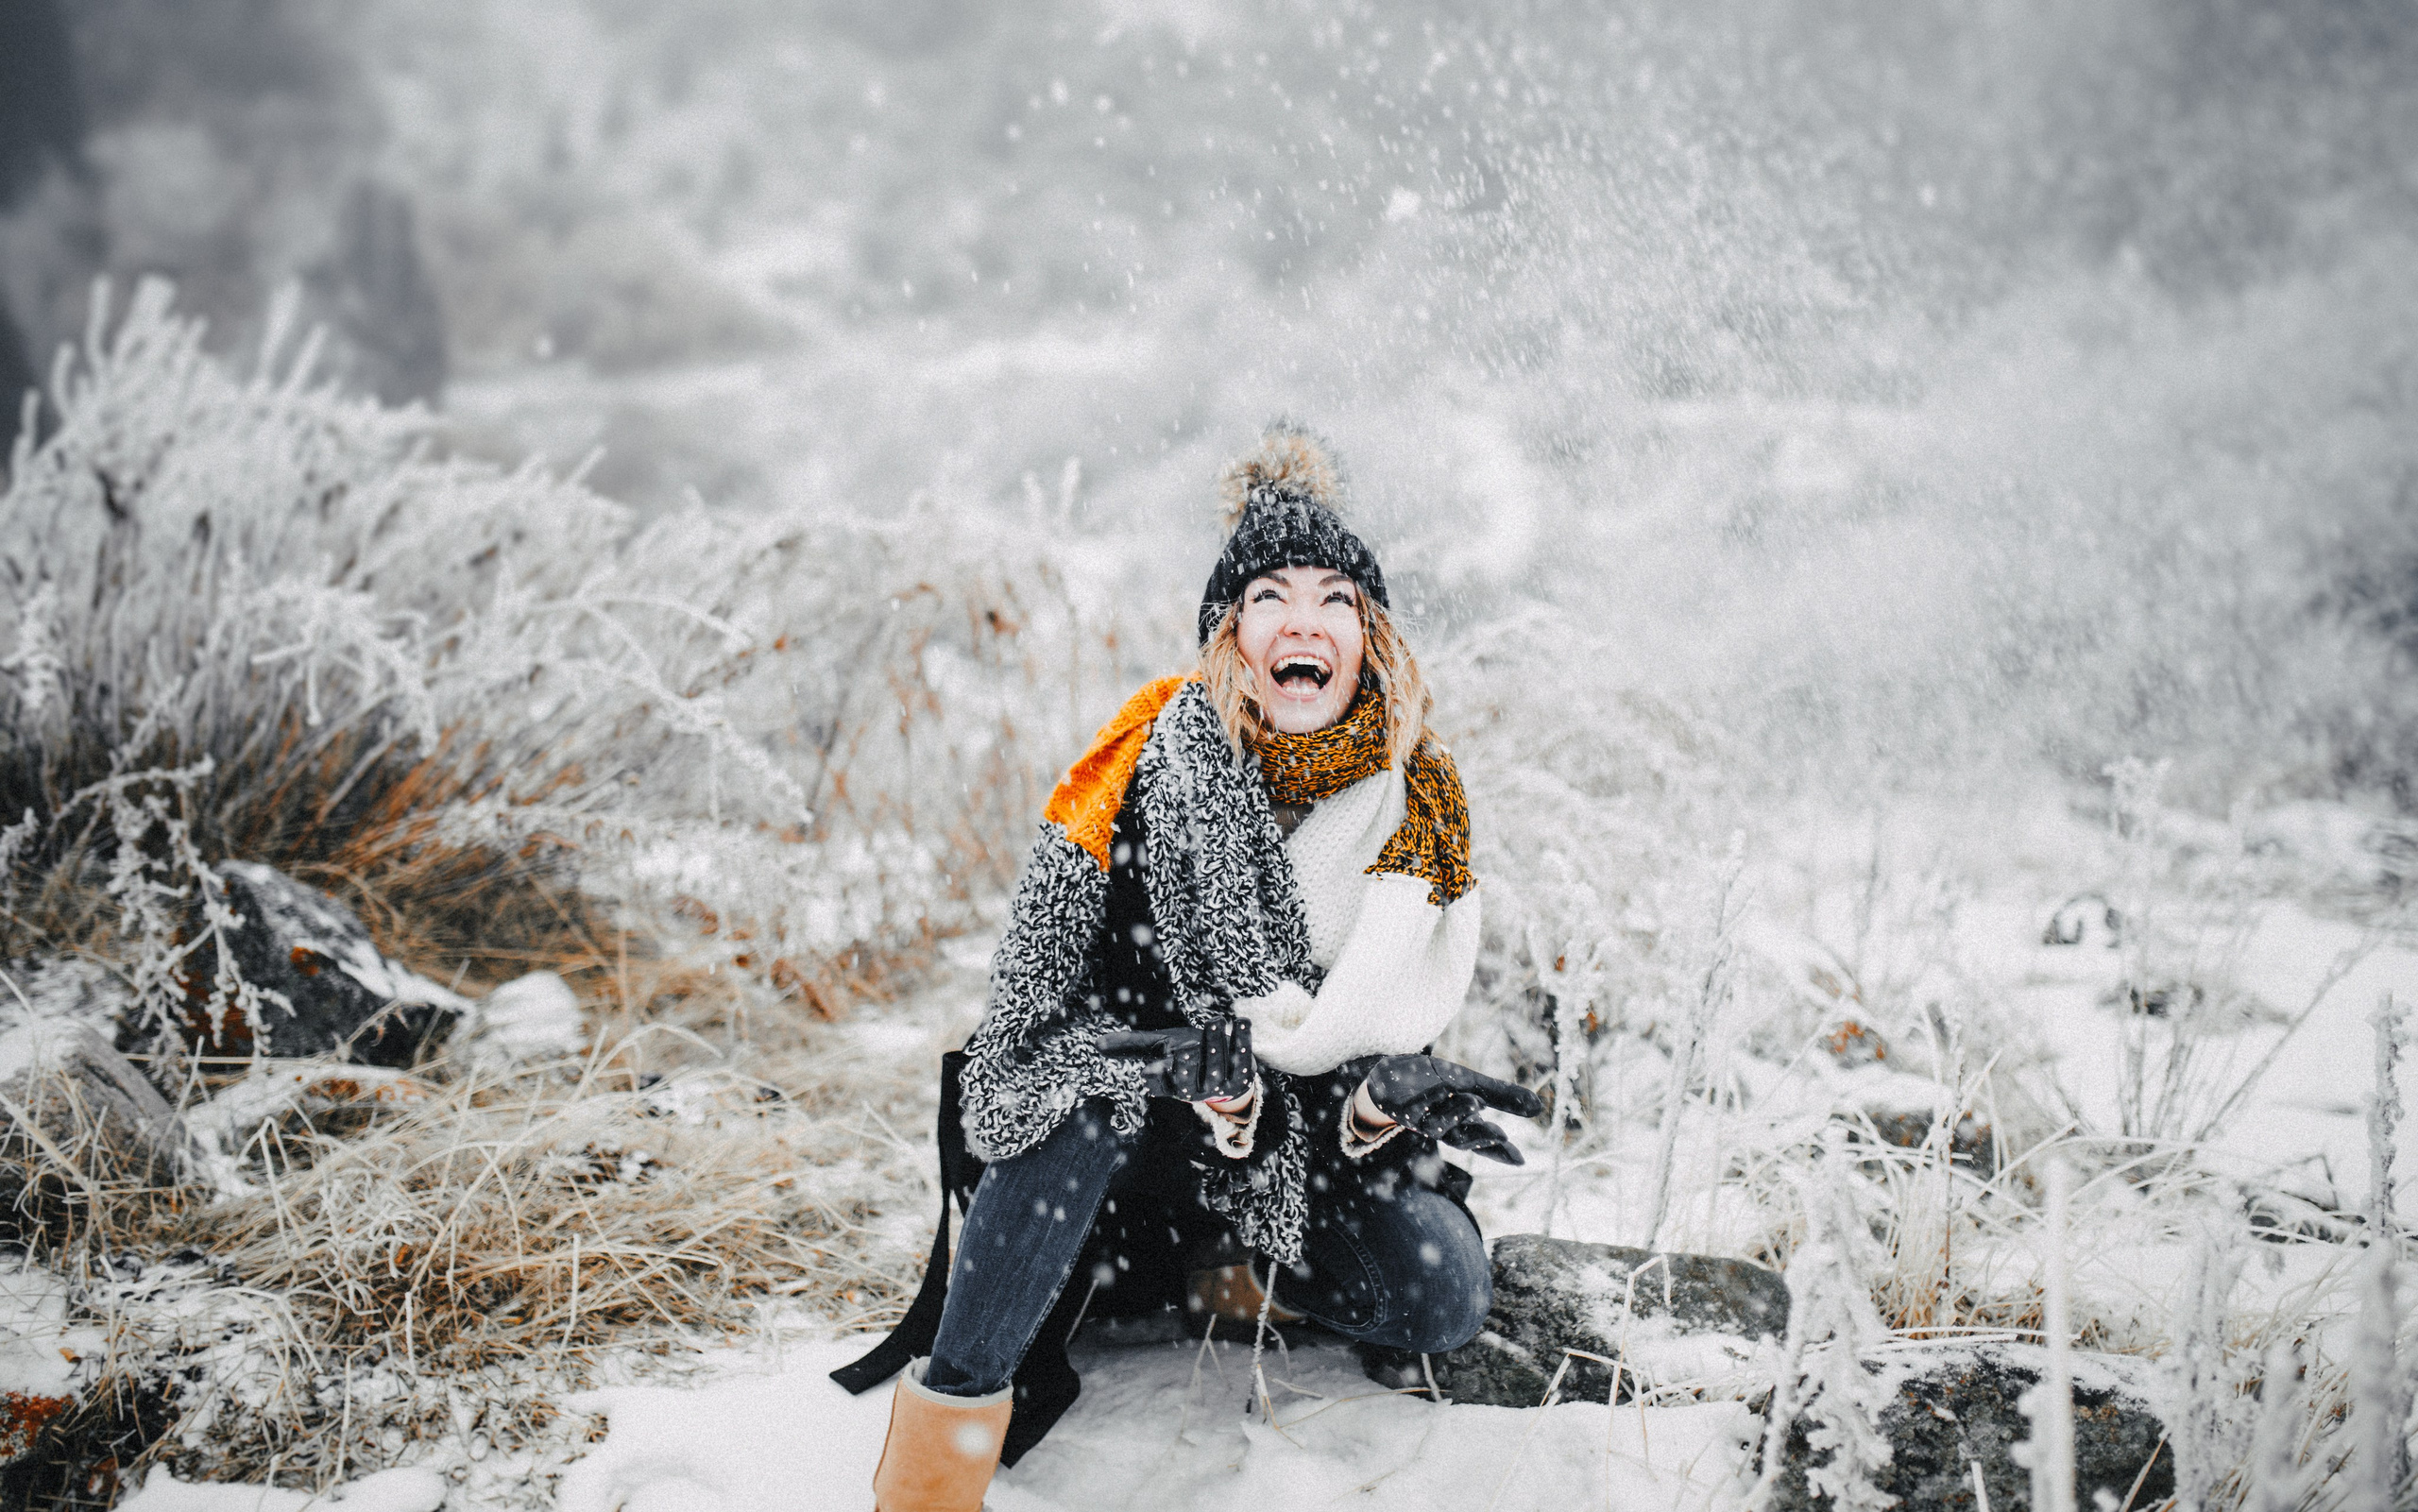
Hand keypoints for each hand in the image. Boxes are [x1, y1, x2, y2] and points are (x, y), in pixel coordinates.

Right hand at [1099, 1020, 1255, 1102]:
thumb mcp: (1158, 1047)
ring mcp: (1221, 1084)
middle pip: (1189, 1082)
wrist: (1226, 1068)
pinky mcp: (1243, 1075)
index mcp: (1174, 1085)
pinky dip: (1243, 1039)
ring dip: (1217, 1045)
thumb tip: (1096, 1044)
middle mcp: (1197, 1089)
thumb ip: (1130, 1045)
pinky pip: (1243, 1059)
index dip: (1157, 1080)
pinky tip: (1241, 1021)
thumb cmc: (1186, 1052)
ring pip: (1217, 1069)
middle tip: (1185, 1049)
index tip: (1148, 1071)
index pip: (1162, 1086)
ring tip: (1216, 1022)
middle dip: (1187, 1066)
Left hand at [1361, 1054, 1543, 1164]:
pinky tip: (1443, 1090)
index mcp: (1460, 1122)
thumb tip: (1540, 1109)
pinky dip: (1429, 1101)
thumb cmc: (1430, 1081)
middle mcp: (1442, 1126)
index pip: (1484, 1141)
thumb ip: (1500, 1095)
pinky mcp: (1400, 1112)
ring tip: (1475, 1102)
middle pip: (1464, 1140)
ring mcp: (1420, 1121)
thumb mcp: (1469, 1084)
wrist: (1388, 1071)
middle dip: (1481, 1139)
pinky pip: (1415, 1111)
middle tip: (1500, 1136)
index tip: (1520, 1160)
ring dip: (1458, 1116)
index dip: (1500, 1152)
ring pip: (1440, 1128)